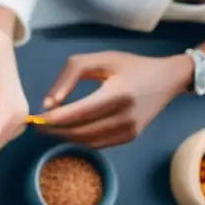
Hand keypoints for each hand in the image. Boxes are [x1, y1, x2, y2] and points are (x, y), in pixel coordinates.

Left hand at [38, 52, 192, 147]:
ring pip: (86, 141)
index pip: (77, 113)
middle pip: (79, 131)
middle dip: (54, 130)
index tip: (36, 118)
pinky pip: (96, 144)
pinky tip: (70, 130)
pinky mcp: (129, 138)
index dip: (53, 119)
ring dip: (64, 136)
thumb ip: (70, 75)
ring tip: (51, 128)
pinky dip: (79, 139)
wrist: (167, 79)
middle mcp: (124, 116)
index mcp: (117, 94)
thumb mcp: (101, 59)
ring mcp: (129, 131)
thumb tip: (49, 103)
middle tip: (38, 126)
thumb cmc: (130, 66)